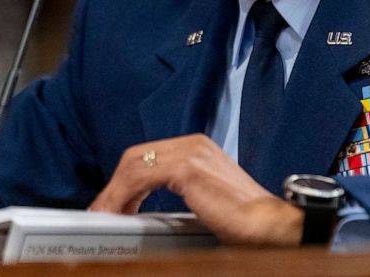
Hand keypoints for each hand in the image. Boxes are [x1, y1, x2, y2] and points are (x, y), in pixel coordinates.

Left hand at [89, 133, 302, 245]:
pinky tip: (116, 213)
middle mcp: (194, 143)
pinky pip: (140, 177)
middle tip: (102, 211)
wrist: (266, 225)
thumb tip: (149, 210)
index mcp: (199, 147)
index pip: (149, 155)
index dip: (125, 180)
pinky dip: (121, 196)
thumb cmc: (243, 219)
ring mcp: (191, 152)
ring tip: (104, 215)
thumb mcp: (206, 198)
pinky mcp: (187, 167)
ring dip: (113, 192)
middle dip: (115, 185)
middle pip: (137, 156)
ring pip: (134, 165)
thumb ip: (182, 193)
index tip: (114, 203)